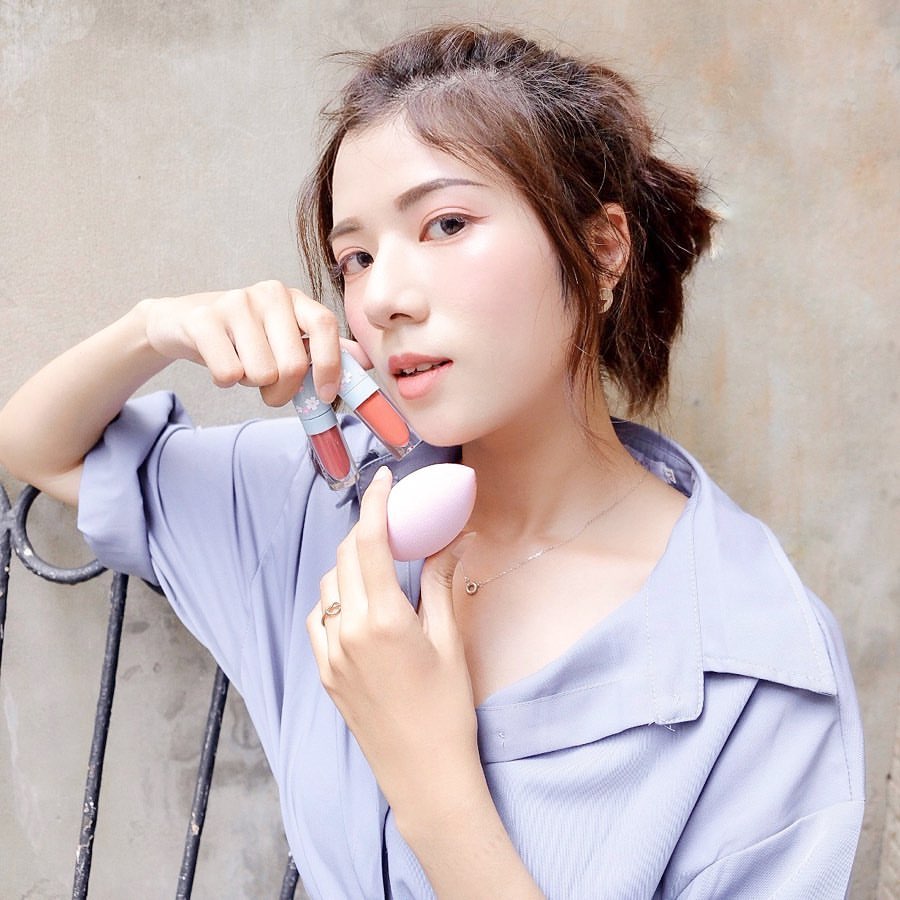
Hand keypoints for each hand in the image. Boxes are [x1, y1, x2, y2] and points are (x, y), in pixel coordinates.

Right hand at [139, 280, 367, 405]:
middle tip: (269, 387)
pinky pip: (228, 374)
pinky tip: (220, 361)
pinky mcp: (202, 321)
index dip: (330, 366)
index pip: (325, 326)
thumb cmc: (244, 336)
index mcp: (294, 298)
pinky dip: (226, 380)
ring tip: (242, 365)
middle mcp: (268, 294)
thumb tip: (367, 362)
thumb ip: (325, 349)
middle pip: (293, 365)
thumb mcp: (287, 337)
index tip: (326, 396)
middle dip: (282, 391)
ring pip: (261, 374)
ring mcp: (234, 303)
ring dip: (252, 384)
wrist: (183, 322)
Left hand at [307, 467, 480, 819]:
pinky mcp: (324, 674)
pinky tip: (358, 606)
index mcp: (384, 620)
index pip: (369, 544)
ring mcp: (330, 655)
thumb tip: (453, 540)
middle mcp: (348, 633)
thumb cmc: (447, 710)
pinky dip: (335, 599)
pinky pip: (319, 619)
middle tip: (391, 524)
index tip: (383, 481)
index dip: (375, 505)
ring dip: (349, 564)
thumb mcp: (450, 642)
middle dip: (365, 530)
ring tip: (378, 566)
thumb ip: (440, 585)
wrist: (424, 775)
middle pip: (345, 558)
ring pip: (328, 586)